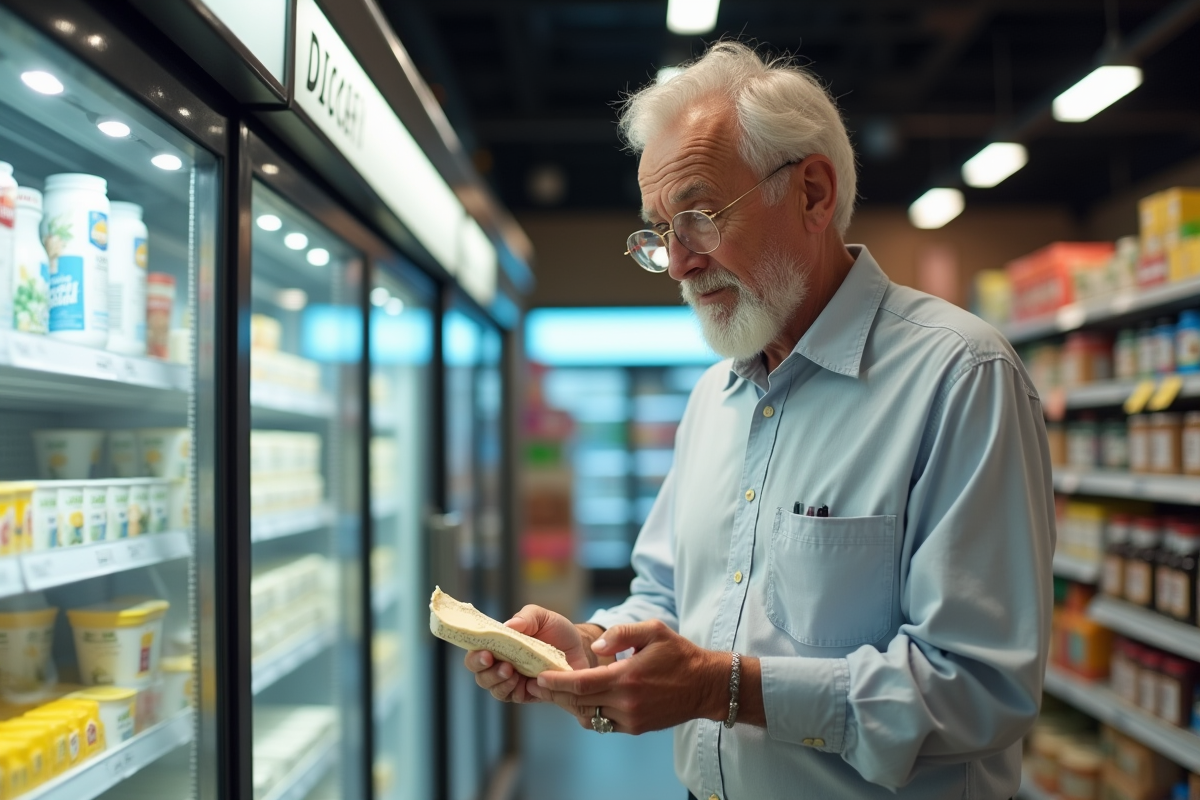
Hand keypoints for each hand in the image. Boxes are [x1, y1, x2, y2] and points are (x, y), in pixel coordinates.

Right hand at [463, 604, 592, 702]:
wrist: (580, 648)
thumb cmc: (556, 630)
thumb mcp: (541, 617)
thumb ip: (525, 617)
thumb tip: (508, 625)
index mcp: (499, 644)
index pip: (476, 652)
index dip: (475, 656)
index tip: (485, 653)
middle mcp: (501, 664)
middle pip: (480, 675)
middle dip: (486, 672)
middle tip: (502, 665)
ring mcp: (512, 680)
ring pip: (494, 689)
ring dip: (499, 683)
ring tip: (512, 672)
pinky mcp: (527, 693)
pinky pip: (513, 697)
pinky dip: (514, 691)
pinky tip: (524, 684)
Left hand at [530, 619, 726, 734]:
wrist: (705, 685)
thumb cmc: (679, 654)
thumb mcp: (654, 631)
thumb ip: (622, 632)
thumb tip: (596, 644)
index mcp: (627, 677)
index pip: (581, 683)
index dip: (557, 682)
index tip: (539, 677)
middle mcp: (626, 702)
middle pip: (580, 702)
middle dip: (556, 694)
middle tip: (537, 686)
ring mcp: (631, 719)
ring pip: (589, 715)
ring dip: (570, 706)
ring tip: (555, 693)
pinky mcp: (636, 727)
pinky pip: (604, 723)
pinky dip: (589, 713)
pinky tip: (582, 701)